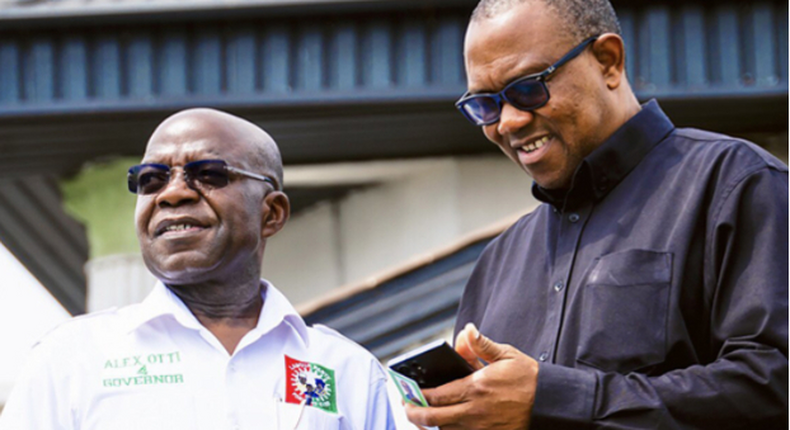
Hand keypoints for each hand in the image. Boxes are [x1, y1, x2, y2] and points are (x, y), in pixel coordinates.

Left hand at [405, 323, 538, 429]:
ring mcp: (480, 428)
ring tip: (421, 415)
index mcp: (475, 387)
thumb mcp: (506, 355)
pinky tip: (443, 425)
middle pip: (433, 418)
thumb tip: (466, 331)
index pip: (435, 395)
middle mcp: (474, 411)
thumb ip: (481, 345)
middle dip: (413, 413)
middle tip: (406, 406)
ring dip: (430, 424)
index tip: (405, 392)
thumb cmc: (528, 378)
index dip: (416, 395)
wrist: (551, 404)